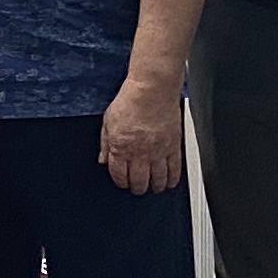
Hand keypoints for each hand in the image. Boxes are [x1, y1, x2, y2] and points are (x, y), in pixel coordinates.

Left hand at [99, 77, 186, 194]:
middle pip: (139, 182)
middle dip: (137, 188)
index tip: (123, 183)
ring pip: (157, 180)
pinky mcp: (173, 147)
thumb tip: (103, 159)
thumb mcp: (108, 121)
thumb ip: (105, 143)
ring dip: (155, 187)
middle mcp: (139, 154)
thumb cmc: (130, 100)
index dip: (121, 182)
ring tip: (154, 187)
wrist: (153, 90)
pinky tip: (170, 182)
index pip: (119, 175)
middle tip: (138, 188)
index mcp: (120, 148)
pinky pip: (174, 170)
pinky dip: (172, 179)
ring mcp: (158, 152)